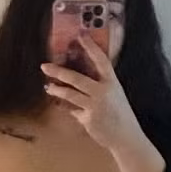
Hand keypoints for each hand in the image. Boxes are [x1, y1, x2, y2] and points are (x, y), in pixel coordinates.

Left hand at [41, 32, 143, 155]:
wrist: (125, 137)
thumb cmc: (120, 114)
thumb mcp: (114, 94)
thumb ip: (100, 84)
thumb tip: (81, 75)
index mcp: (112, 82)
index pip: (101, 60)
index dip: (91, 47)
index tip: (81, 35)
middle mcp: (103, 92)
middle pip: (77, 79)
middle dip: (59, 72)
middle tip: (45, 66)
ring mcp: (95, 106)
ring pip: (70, 95)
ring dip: (57, 90)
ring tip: (48, 87)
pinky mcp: (88, 119)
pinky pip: (73, 110)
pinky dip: (66, 107)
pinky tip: (59, 104)